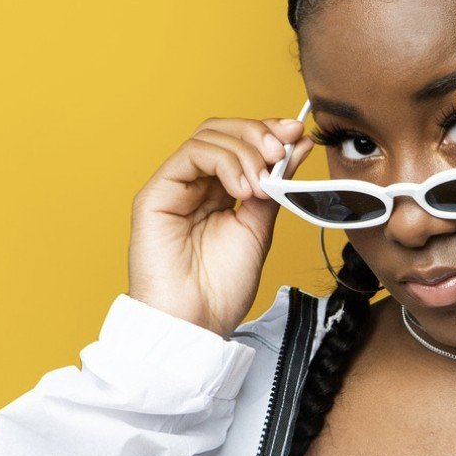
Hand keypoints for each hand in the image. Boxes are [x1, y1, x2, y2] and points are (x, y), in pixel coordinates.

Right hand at [128, 116, 313, 337]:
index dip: (269, 131)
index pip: (241, 142)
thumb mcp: (260, 227)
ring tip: (263, 184)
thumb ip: (275, 186)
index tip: (297, 135)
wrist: (196, 324)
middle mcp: (195, 184)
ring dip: (246, 151)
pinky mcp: (156, 194)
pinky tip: (243, 189)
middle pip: (223, 131)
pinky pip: (190, 155)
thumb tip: (299, 147)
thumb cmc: (221, 288)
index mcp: (219, 191)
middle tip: (282, 153)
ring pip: (208, 137)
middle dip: (259, 134)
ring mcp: (175, 187)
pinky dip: (225, 162)